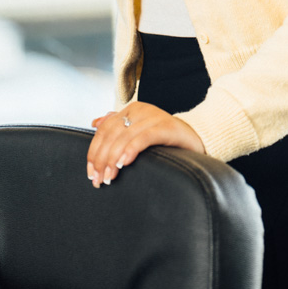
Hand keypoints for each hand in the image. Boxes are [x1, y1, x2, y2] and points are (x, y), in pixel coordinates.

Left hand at [87, 102, 204, 187]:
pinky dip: (130, 151)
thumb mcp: (138, 131)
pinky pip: (143, 138)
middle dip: (101, 160)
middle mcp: (141, 109)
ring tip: (109, 177)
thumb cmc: (166, 138)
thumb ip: (118, 126)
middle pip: (111, 135)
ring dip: (113, 160)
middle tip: (98, 179)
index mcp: (131, 109)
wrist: (197, 137)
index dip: (94, 151)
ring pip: (124, 138)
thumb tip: (95, 123)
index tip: (90, 172)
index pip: (104, 130)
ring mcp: (154, 116)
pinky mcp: (166, 127)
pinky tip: (123, 163)